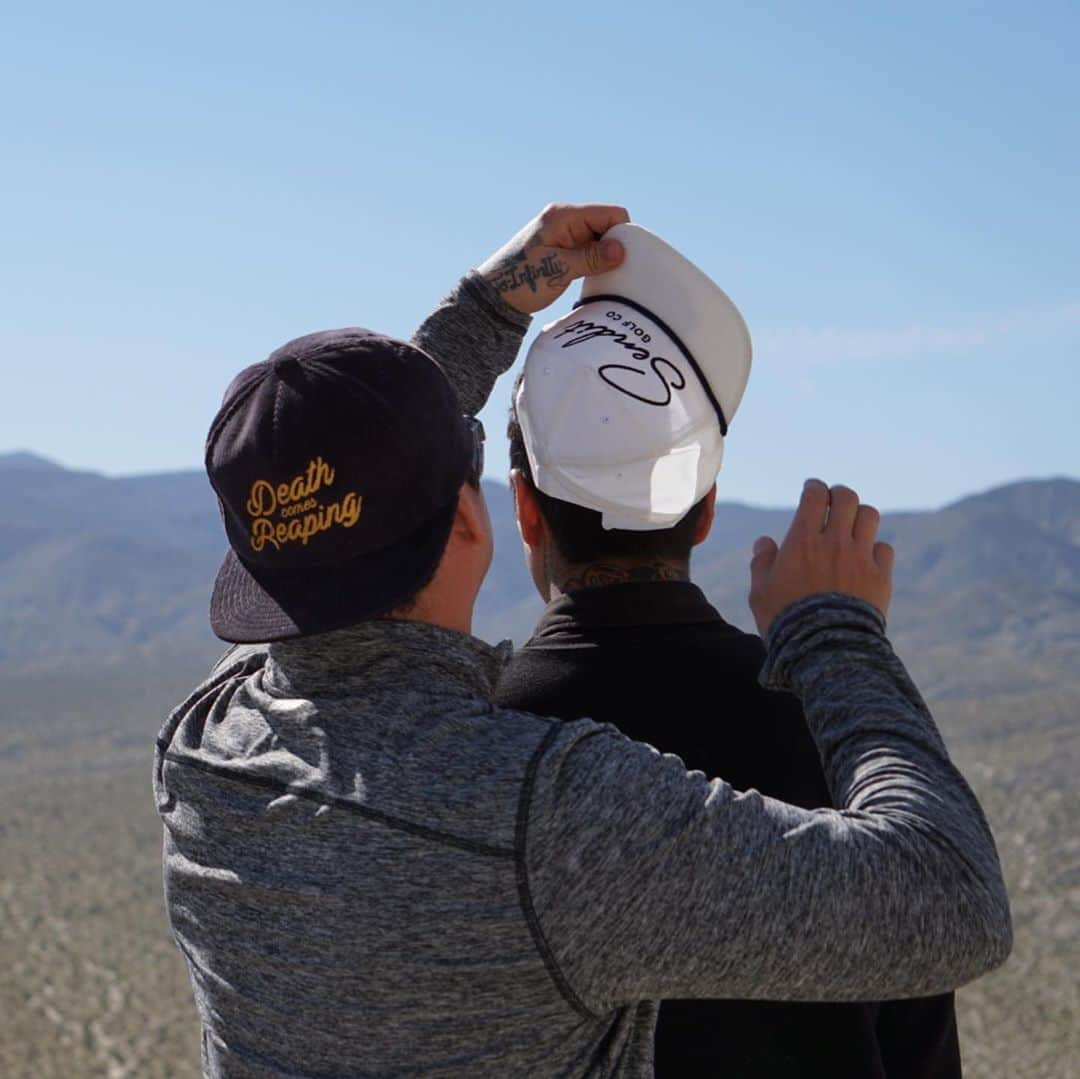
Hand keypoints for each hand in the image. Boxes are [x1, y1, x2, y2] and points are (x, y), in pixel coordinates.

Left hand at [478, 202, 629, 314]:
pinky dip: (595, 259)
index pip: (611, 214)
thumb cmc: (522, 280)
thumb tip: (621, 249)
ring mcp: (565, 232)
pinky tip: (594, 275)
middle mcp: (566, 218)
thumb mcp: (559, 270)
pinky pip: (589, 247)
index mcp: (564, 216)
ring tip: (603, 276)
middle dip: (615, 245)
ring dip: (605, 255)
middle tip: (615, 271)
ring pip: (600, 237)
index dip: (623, 234)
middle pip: (608, 224)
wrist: (496, 295)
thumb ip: (591, 258)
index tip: (623, 259)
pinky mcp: (564, 246)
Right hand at [749, 479, 894, 637]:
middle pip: (846, 497)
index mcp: (802, 541)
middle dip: (839, 494)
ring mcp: (860, 558)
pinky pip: (884, 548)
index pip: (815, 496)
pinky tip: (865, 558)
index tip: (811, 490)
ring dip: (860, 516)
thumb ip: (762, 562)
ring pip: (869, 515)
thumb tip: (765, 542)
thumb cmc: (785, 621)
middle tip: (833, 502)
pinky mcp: (881, 577)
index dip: (813, 488)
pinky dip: (875, 548)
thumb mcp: (760, 593)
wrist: (824, 649)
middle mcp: (834, 543)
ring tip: (852, 526)